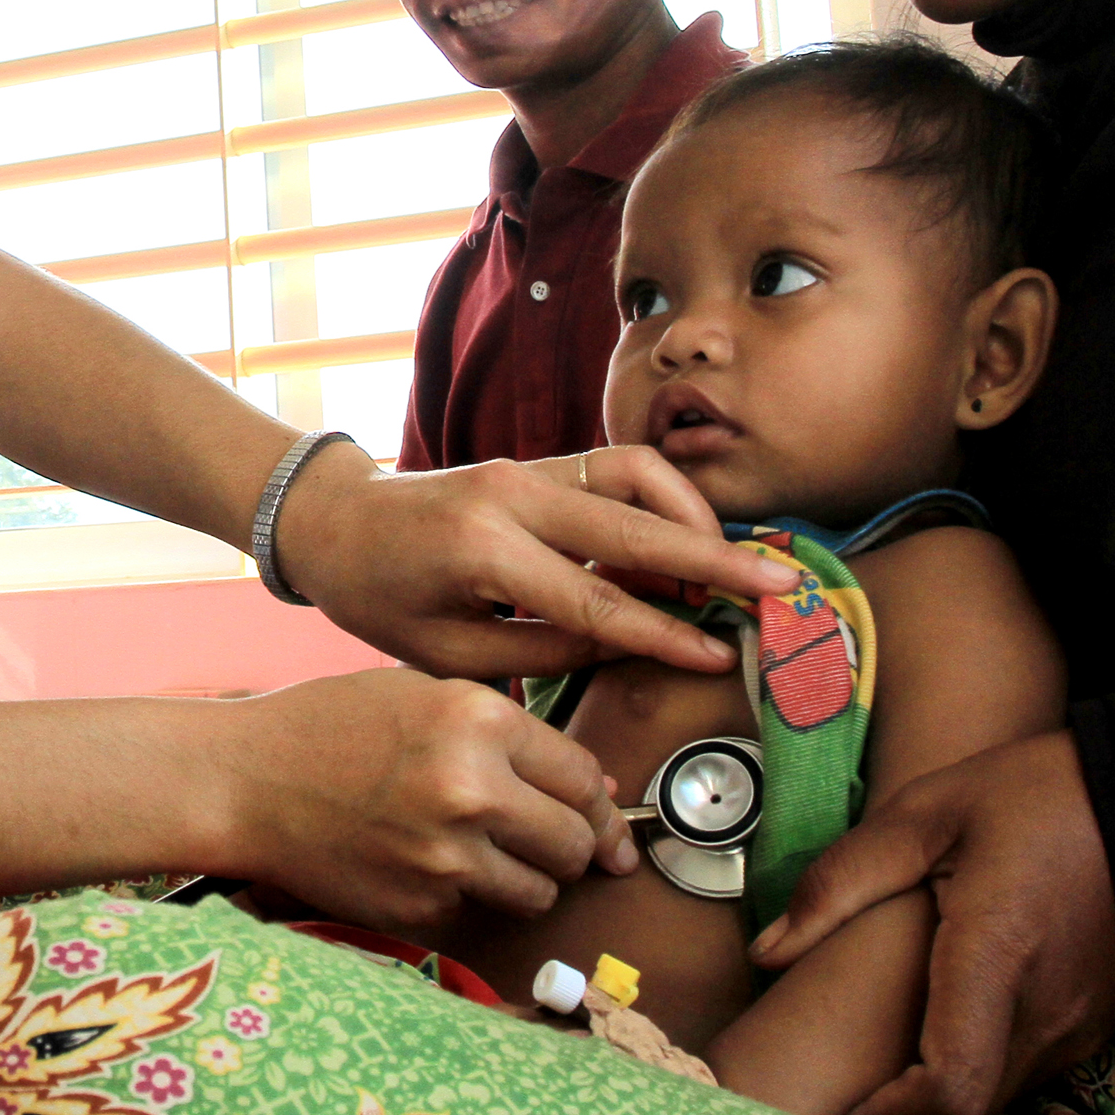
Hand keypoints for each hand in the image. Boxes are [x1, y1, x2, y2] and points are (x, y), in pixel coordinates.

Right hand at [219, 669, 640, 935]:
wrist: (244, 782)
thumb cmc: (330, 726)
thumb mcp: (425, 696)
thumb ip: (512, 736)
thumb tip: (596, 790)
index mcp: (480, 721)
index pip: (585, 778)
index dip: (600, 804)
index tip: (602, 821)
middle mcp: (472, 789)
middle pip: (575, 843)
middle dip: (572, 846)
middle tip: (547, 840)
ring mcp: (445, 856)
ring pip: (540, 892)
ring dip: (527, 878)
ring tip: (485, 851)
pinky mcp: (420, 905)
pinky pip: (478, 911)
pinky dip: (466, 896)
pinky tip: (424, 863)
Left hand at [269, 444, 793, 679]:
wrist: (333, 522)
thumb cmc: (380, 598)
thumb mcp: (448, 654)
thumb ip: (542, 654)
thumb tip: (630, 650)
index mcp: (483, 553)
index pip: (596, 601)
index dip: (663, 633)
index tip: (720, 654)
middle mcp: (512, 496)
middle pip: (636, 526)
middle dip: (715, 559)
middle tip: (780, 589)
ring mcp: (527, 468)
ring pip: (638, 476)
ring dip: (695, 518)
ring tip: (731, 569)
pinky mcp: (537, 460)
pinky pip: (618, 467)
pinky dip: (665, 496)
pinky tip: (686, 539)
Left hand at [746, 729, 1114, 1114]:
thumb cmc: (1035, 796)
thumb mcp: (924, 813)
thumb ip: (841, 881)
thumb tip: (767, 953)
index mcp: (997, 956)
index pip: (951, 1088)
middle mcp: (1045, 1011)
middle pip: (966, 1112)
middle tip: (827, 1106)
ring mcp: (1076, 1026)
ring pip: (994, 1099)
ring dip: (934, 1101)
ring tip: (866, 1079)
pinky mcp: (1090, 1026)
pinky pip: (1020, 1074)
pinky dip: (969, 1075)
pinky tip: (926, 1047)